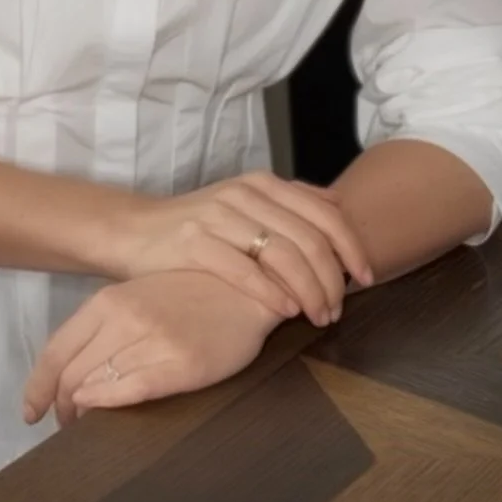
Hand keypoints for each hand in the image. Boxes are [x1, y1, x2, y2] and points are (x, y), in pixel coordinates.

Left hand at [23, 269, 278, 428]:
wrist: (250, 286)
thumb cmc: (192, 292)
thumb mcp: (140, 296)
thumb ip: (107, 325)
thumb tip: (75, 369)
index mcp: (109, 301)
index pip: (57, 350)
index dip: (38, 387)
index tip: (30, 412)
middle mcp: (125, 318)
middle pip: (70, 373)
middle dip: (60, 406)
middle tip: (65, 424)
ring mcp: (152, 340)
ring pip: (96, 384)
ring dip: (83, 412)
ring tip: (85, 425)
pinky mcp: (181, 364)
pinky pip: (130, 390)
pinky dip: (107, 404)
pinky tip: (103, 411)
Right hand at [114, 172, 372, 326]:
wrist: (134, 231)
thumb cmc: (198, 227)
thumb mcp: (246, 203)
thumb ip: (289, 204)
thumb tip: (338, 207)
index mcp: (263, 184)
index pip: (325, 214)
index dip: (352, 249)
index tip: (367, 279)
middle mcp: (244, 194)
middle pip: (309, 239)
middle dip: (332, 280)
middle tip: (338, 310)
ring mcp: (218, 216)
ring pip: (282, 255)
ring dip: (308, 292)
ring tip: (317, 317)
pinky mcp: (193, 242)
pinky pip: (243, 270)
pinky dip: (270, 293)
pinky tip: (285, 311)